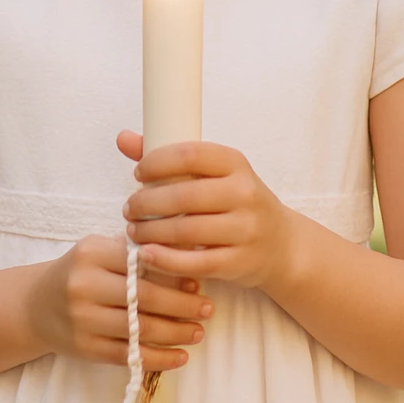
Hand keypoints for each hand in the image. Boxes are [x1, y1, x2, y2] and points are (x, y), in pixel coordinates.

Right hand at [28, 230, 213, 371]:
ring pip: (140, 329)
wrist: (35, 307)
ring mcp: (83, 320)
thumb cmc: (79, 273)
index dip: (173, 273)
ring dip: (176, 332)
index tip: (198, 281)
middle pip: (144, 297)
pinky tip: (180, 356)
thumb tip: (187, 252)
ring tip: (198, 332)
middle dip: (182, 304)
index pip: (141, 262)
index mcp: (91, 254)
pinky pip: (129, 356)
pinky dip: (159, 358)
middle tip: (208, 308)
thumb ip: (134, 251)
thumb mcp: (99, 251)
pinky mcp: (86, 348)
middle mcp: (84, 286)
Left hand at [118, 130, 298, 290]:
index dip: (157, 162)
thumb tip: (123, 138)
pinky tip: (146, 254)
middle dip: (147, 203)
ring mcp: (245, 229)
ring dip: (151, 232)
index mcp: (236, 164)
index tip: (138, 174)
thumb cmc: (236, 203)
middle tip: (129, 209)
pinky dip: (165, 260)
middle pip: (184, 196)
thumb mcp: (213, 175)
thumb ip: (169, 159)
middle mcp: (244, 193)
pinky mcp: (239, 262)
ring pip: (187, 231)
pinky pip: (195, 263)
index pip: (191, 155)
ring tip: (133, 231)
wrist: (280, 245)